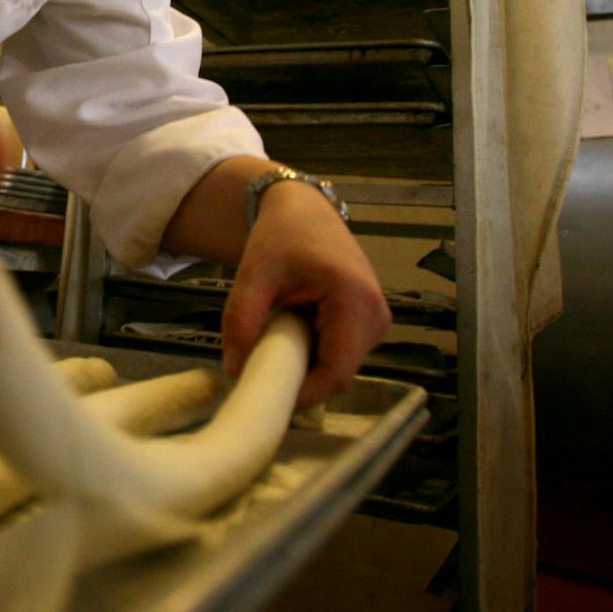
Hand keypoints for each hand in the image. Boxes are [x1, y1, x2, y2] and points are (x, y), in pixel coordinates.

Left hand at [219, 182, 390, 407]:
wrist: (304, 211)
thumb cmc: (282, 235)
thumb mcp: (253, 273)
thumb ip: (241, 320)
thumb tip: (235, 370)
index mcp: (355, 300)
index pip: (336, 372)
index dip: (304, 394)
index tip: (266, 399)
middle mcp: (377, 315)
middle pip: (339, 375)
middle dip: (300, 382)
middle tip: (259, 373)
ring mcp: (377, 322)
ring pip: (339, 369)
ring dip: (306, 368)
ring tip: (273, 345)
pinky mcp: (369, 325)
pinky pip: (341, 356)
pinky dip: (313, 356)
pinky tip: (290, 336)